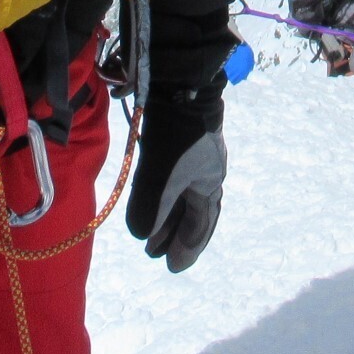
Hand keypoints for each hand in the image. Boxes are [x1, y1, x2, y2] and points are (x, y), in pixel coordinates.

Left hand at [126, 85, 225, 272]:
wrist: (179, 86)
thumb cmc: (175, 138)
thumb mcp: (161, 179)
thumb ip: (152, 211)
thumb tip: (143, 236)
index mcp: (209, 184)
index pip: (199, 225)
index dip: (185, 248)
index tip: (171, 268)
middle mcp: (206, 173)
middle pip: (191, 213)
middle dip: (173, 235)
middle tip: (153, 254)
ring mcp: (193, 158)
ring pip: (179, 197)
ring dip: (164, 217)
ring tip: (146, 234)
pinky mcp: (178, 143)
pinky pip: (170, 180)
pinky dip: (160, 196)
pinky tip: (147, 198)